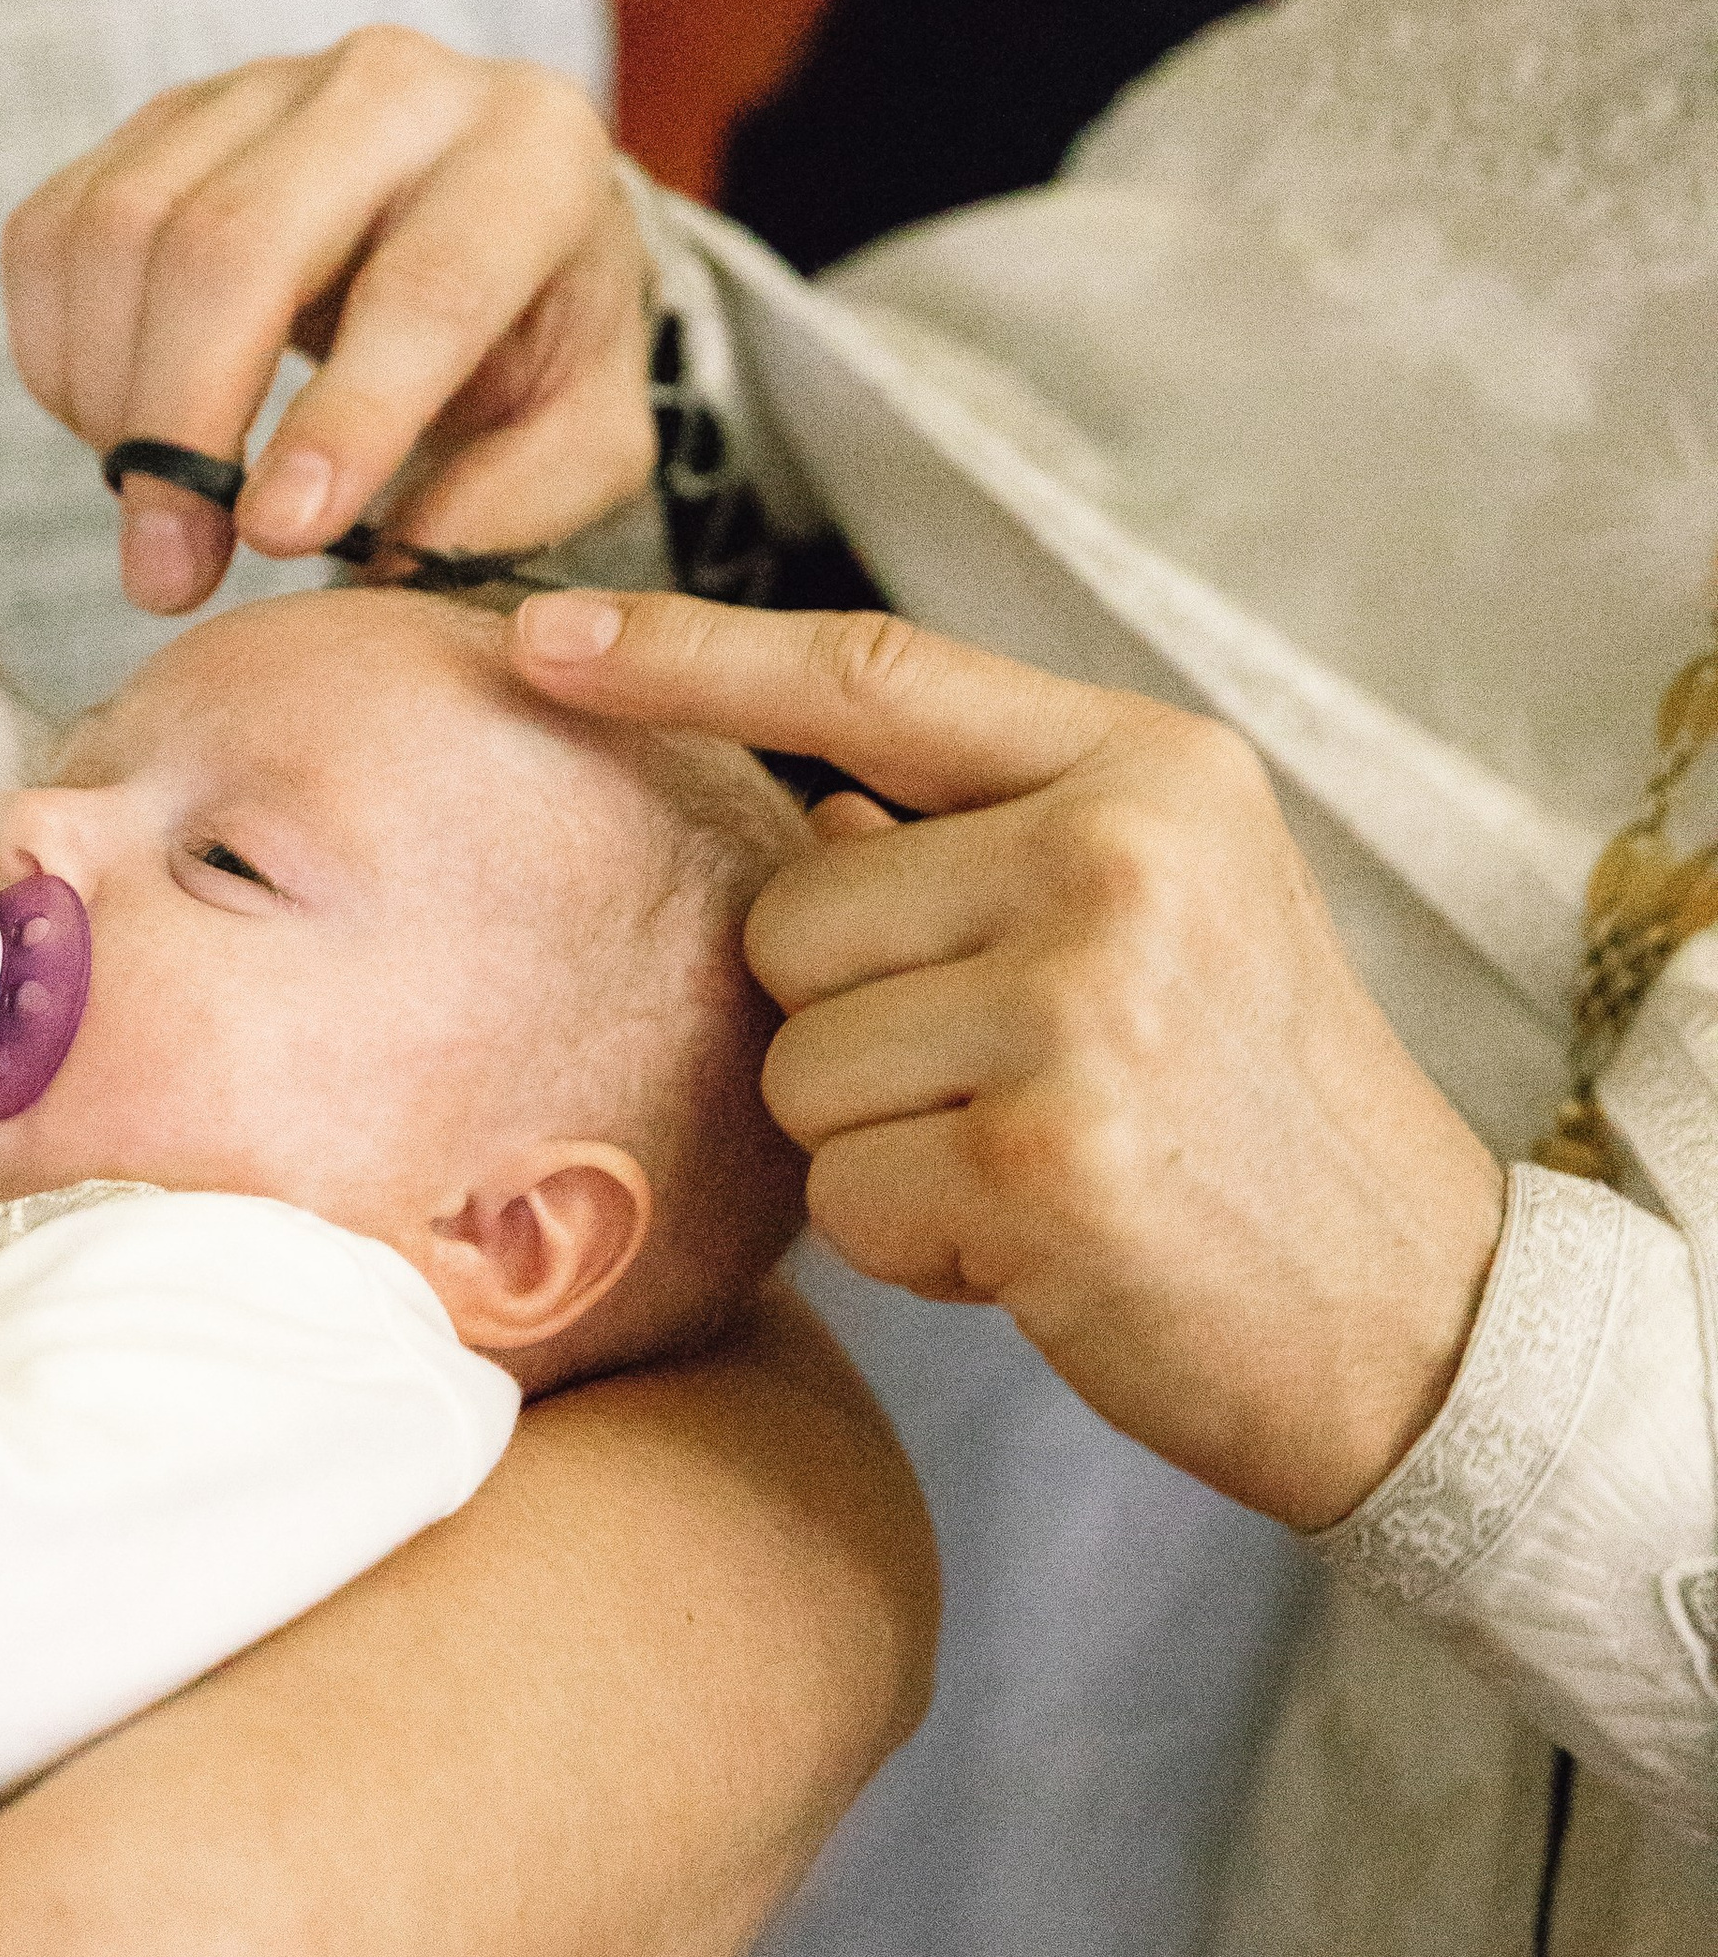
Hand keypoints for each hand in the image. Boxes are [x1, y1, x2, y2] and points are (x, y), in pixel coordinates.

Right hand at [0, 29, 651, 612]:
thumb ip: (510, 503)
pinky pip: (56, 234)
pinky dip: (61, 359)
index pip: (425, 286)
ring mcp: (261, 86)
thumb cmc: (539, 340)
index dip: (344, 418)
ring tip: (159, 513)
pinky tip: (123, 429)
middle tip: (167, 574)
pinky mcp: (163, 116)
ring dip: (110, 405)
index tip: (278, 535)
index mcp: (533, 157)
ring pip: (123, 232)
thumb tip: (379, 560)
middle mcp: (394, 88)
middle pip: (234, 242)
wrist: (491, 221)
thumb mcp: (585, 433)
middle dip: (180, 427)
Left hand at [514, 592, 1508, 1530]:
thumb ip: (978, 845)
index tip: (540, 637)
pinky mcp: (1045, 1161)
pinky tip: (1039, 1249)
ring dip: (880, 1149)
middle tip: (1013, 1090)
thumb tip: (808, 819)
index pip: (866, 674)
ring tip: (1035, 1166)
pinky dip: (912, 1246)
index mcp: (1147, 768)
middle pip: (787, 923)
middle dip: (848, 1030)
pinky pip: (844, 1195)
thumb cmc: (1250, 1119)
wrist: (1415, 1318)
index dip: (683, 655)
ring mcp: (1084, 1005)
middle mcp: (1115, 858)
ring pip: (798, 1071)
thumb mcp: (1163, 917)